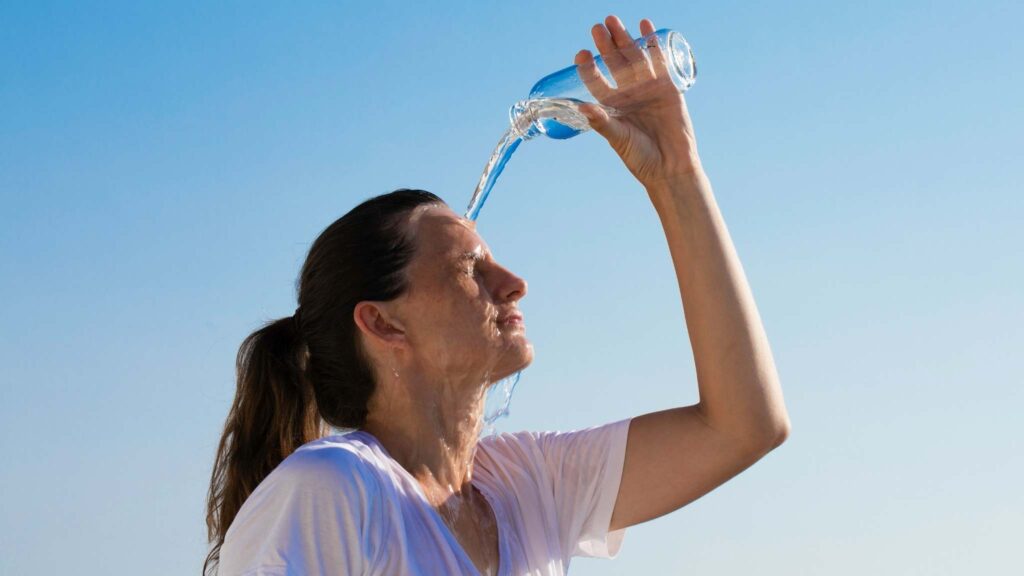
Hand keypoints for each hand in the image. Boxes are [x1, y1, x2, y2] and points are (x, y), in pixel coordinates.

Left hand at [575, 16, 702, 188]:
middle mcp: (627, 94)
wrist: (671, 166)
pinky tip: (645, 25)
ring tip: (613, 20)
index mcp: (611, 106)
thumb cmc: (640, 157)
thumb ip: (602, 122)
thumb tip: (582, 107)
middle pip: (614, 63)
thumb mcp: (618, 138)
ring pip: (634, 57)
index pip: (596, 81)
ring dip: (625, 38)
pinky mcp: (667, 86)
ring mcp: (647, 87)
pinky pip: (658, 60)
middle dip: (605, 45)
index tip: (581, 55)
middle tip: (597, 27)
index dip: (588, 67)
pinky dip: (652, 43)